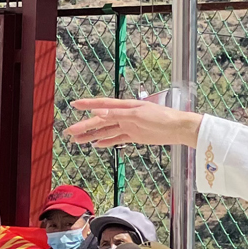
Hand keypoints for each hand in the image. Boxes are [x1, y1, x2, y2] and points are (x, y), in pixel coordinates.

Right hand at [65, 94, 202, 149]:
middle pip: (100, 121)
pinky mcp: (134, 136)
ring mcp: (128, 126)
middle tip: (69, 132)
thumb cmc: (161, 117)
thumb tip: (98, 112)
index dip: (87, 104)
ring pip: (106, 131)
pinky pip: (116, 139)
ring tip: (77, 141)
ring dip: (92, 136)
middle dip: (84, 126)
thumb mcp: (138, 115)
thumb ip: (117, 114)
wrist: (178, 128)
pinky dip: (106, 142)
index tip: (73, 104)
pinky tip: (96, 144)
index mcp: (125, 106)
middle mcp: (124, 115)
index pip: (102, 104)